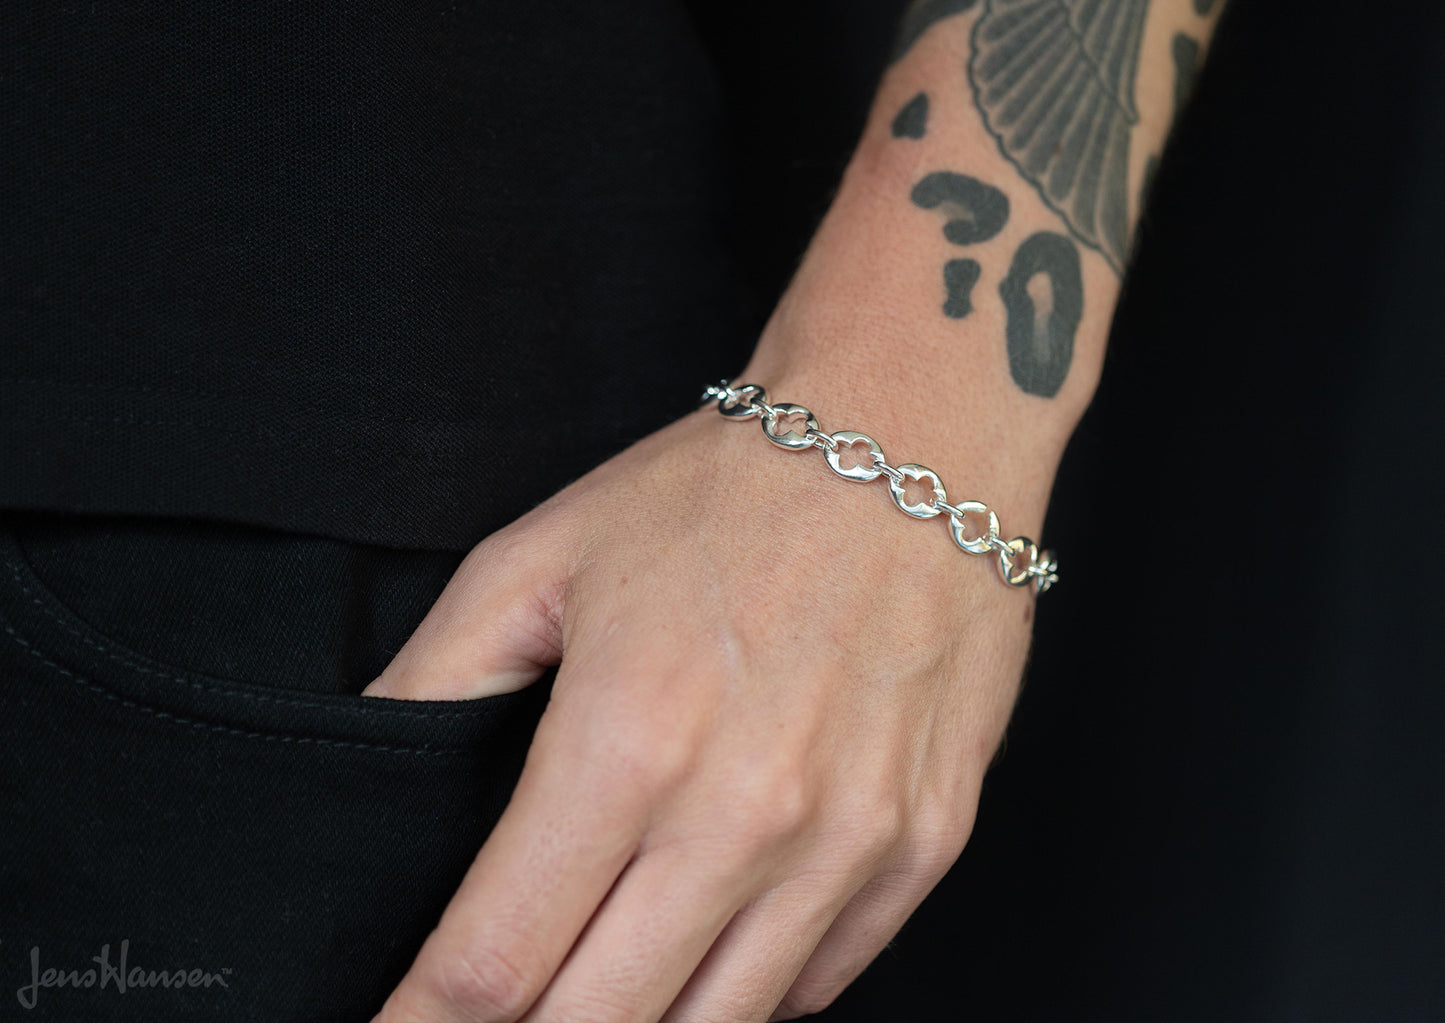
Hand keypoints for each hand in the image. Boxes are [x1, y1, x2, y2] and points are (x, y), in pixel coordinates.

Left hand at [364, 382, 1035, 1020]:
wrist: (911, 437)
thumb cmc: (726, 491)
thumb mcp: (542, 557)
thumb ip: (435, 678)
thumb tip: (371, 769)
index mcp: (627, 742)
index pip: (495, 960)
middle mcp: (743, 816)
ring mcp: (847, 843)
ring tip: (593, 994)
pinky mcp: (921, 847)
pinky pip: (819, 984)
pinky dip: (746, 995)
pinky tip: (702, 957)